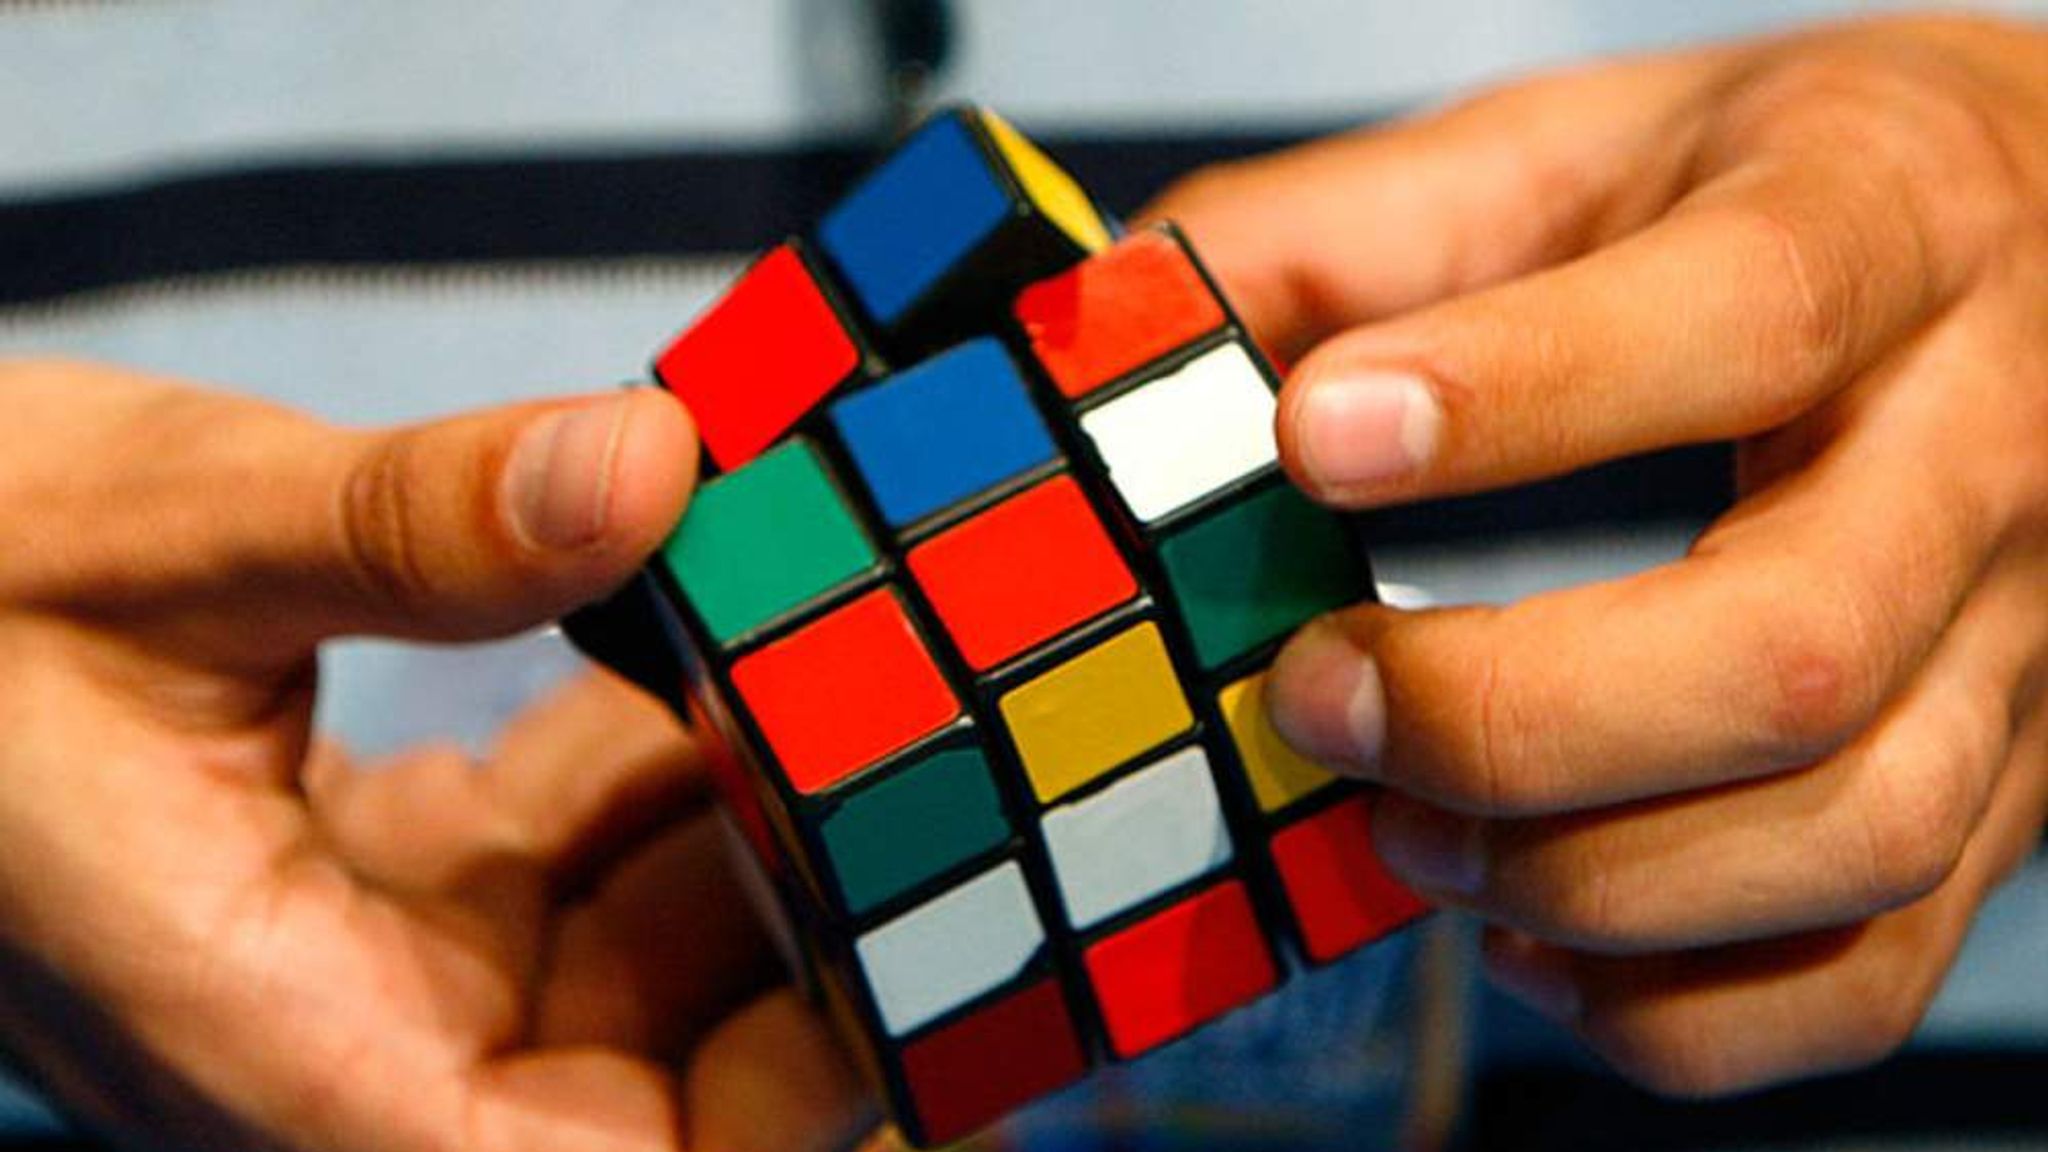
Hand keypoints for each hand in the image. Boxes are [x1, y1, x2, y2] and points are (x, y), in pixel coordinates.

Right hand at [0, 362, 868, 1150]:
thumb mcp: (166, 537)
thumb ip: (407, 523)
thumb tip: (653, 463)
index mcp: (265, 1034)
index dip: (765, 1117)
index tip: (912, 981)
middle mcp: (328, 1035)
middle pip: (634, 1081)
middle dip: (792, 947)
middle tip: (919, 764)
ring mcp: (352, 962)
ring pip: (616, 962)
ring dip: (740, 835)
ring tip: (850, 671)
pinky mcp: (363, 877)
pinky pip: (559, 868)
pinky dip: (650, 776)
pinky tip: (718, 651)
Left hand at [1148, 12, 2047, 1094]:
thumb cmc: (1798, 186)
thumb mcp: (1583, 144)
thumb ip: (1354, 230)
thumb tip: (1133, 335)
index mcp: (1887, 221)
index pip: (1744, 315)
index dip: (1519, 395)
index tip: (1314, 440)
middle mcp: (1990, 443)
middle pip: (1793, 649)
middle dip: (1510, 715)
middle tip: (1322, 697)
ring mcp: (2022, 640)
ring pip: (1850, 835)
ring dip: (1580, 875)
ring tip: (1408, 831)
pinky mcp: (2008, 782)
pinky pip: (1872, 967)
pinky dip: (1680, 1003)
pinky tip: (1538, 934)